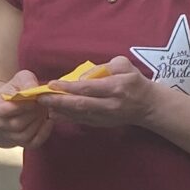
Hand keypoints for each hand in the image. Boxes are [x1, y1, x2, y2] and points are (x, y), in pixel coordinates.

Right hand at [0, 73, 53, 148]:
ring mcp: (9, 134)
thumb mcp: (22, 78)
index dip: (21, 106)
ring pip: (25, 135)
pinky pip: (33, 143)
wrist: (17, 101)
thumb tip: (32, 90)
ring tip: (44, 111)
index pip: (3, 111)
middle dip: (33, 114)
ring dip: (38, 123)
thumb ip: (27, 81)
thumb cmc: (18, 88)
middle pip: (16, 124)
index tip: (33, 100)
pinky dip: (44, 133)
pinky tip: (49, 121)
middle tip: (43, 104)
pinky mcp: (21, 142)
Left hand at [45, 59, 165, 129]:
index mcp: (116, 87)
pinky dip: (66, 117)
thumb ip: (103, 67)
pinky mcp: (102, 124)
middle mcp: (110, 104)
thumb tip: (82, 77)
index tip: (52, 84)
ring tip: (43, 105)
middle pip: (80, 105)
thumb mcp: (123, 65)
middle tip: (41, 97)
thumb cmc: (134, 81)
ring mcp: (106, 117)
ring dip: (59, 111)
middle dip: (58, 101)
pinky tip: (54, 113)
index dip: (68, 87)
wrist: (148, 105)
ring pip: (79, 115)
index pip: (88, 88)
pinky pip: (81, 121)